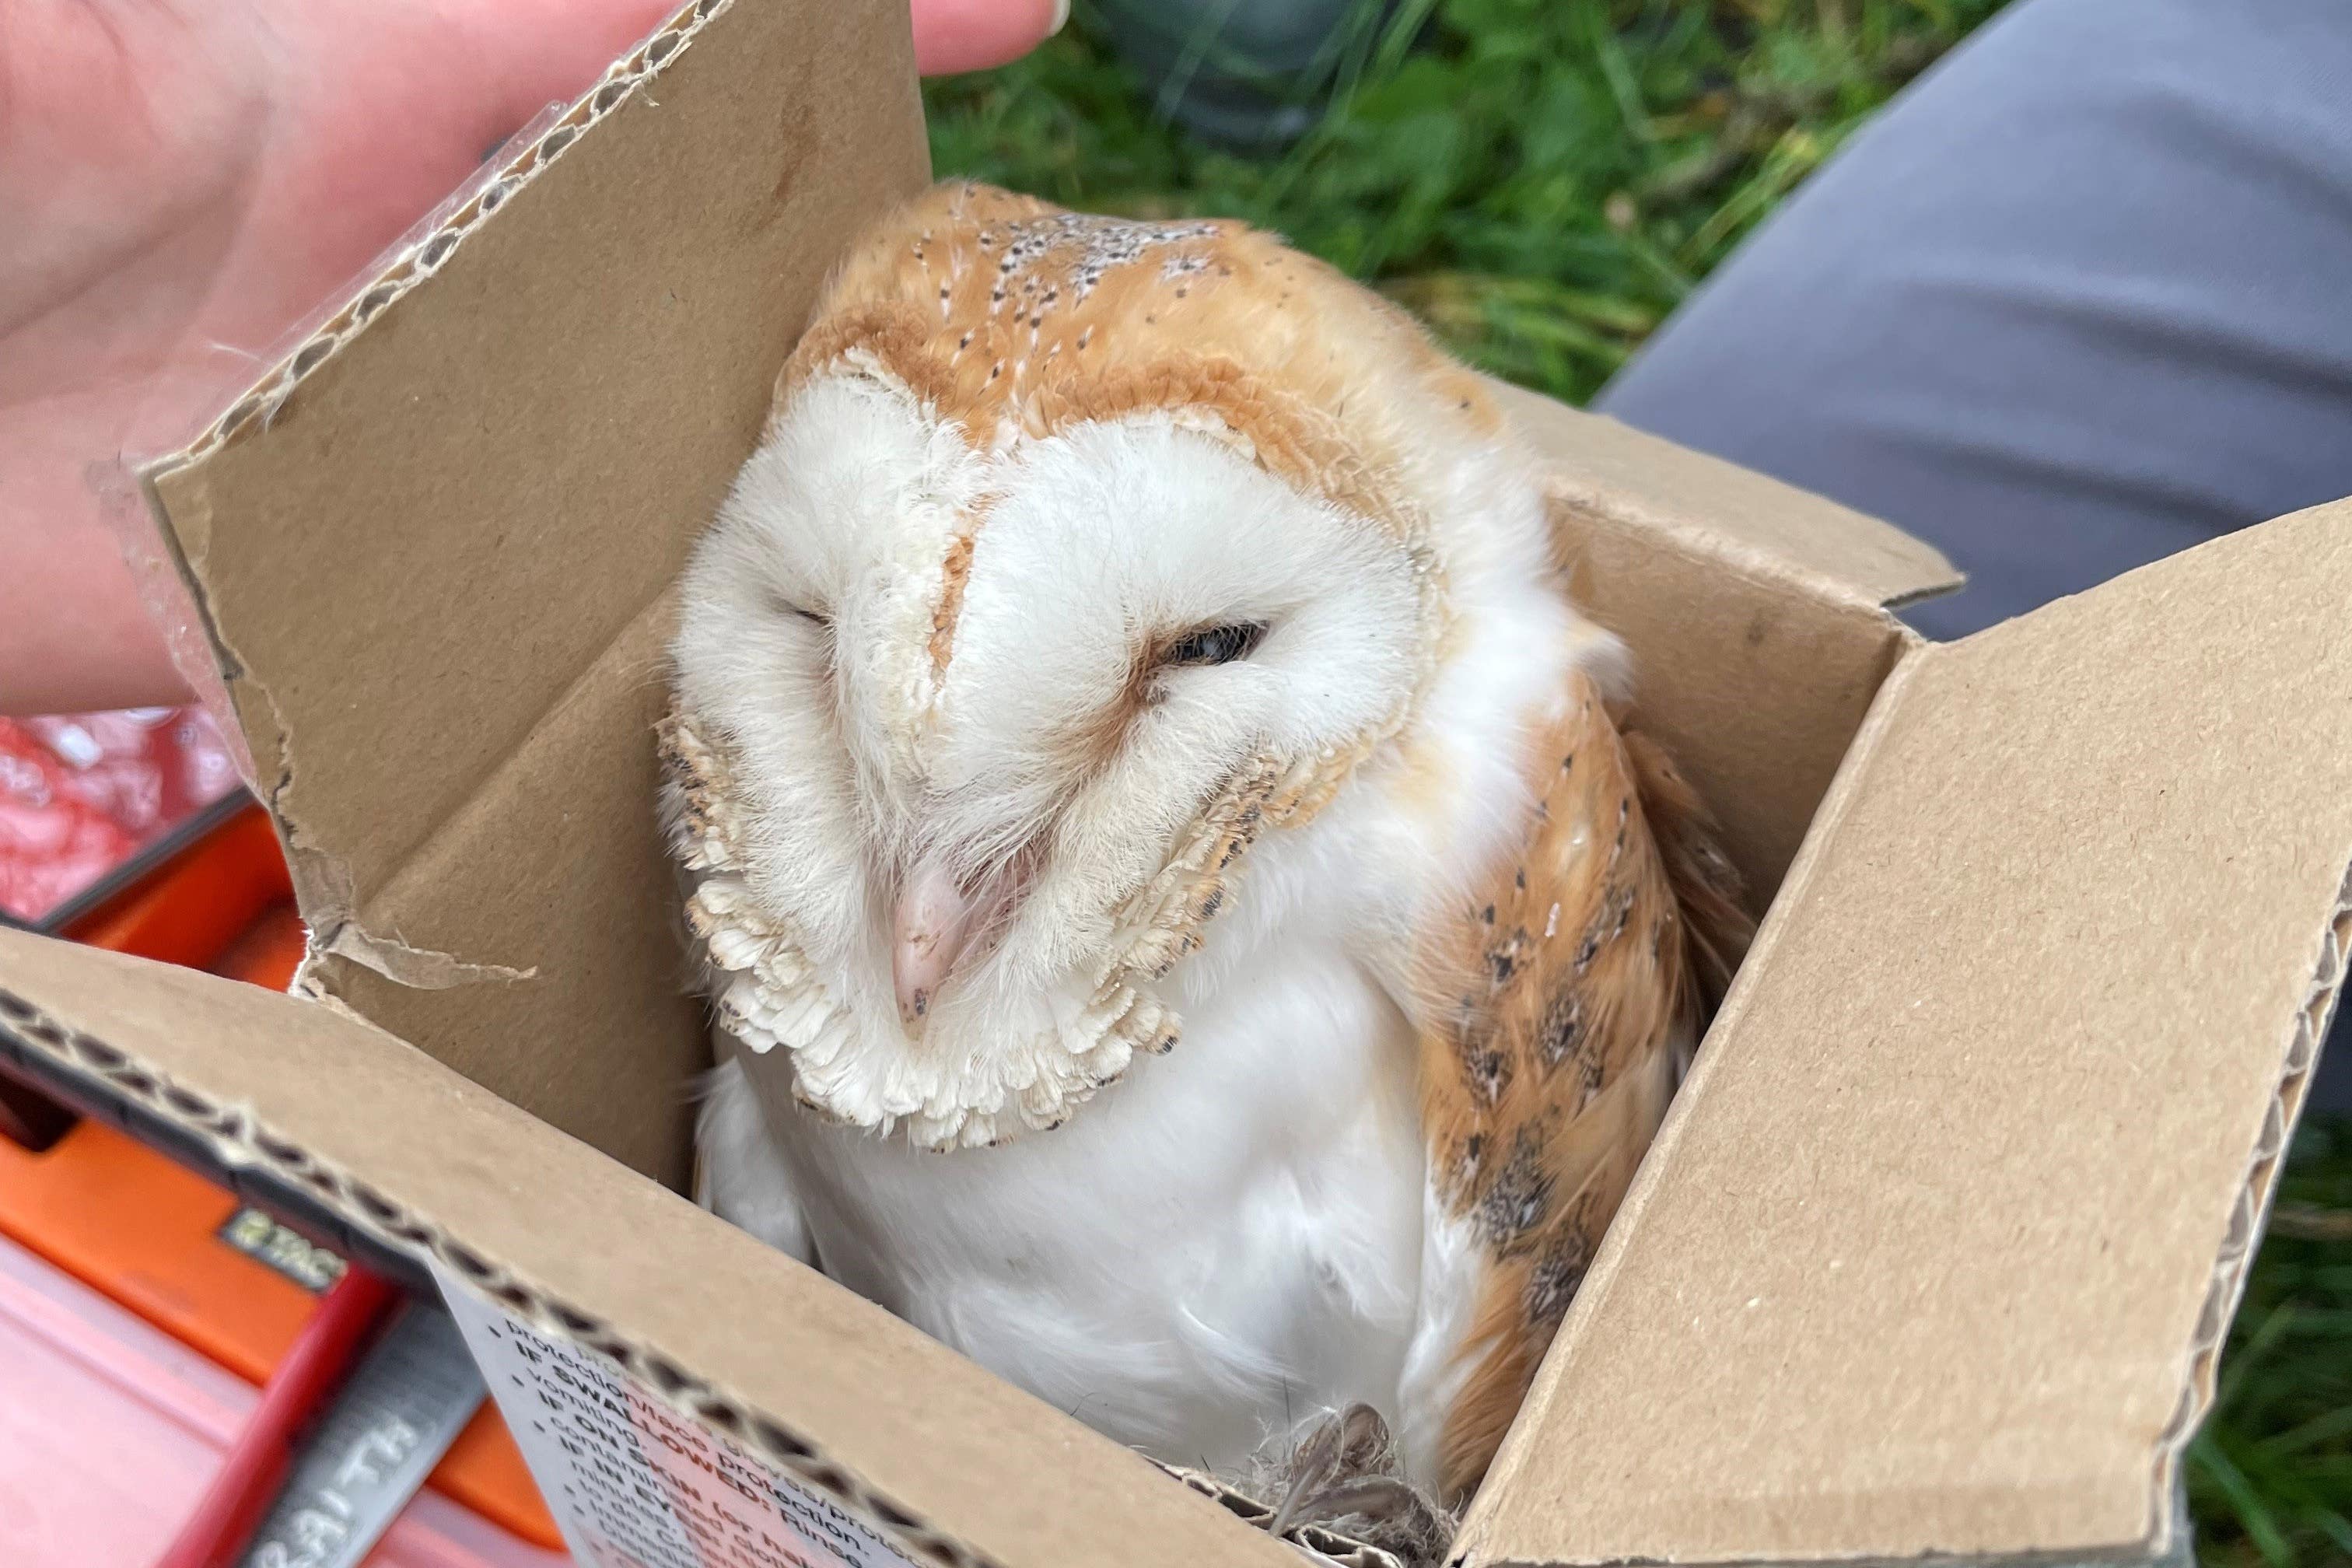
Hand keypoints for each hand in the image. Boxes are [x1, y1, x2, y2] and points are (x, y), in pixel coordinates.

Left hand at [0, 0, 1062, 715]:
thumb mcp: (15, 86)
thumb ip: (70, 67)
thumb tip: (118, 57)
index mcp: (350, 91)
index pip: (641, 24)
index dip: (833, 7)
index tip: (1020, 7)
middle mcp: (417, 269)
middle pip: (695, 257)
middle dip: (861, 276)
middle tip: (1053, 349)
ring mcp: (398, 440)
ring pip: (647, 446)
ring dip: (781, 482)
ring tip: (967, 538)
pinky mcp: (345, 596)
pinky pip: (531, 619)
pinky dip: (633, 644)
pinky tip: (749, 684)